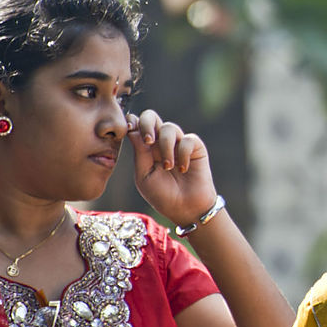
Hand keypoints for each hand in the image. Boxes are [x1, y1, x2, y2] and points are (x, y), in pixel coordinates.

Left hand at [127, 109, 217, 225]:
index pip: (137, 125)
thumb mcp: (144, 175)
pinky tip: (183, 169)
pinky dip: (183, 153)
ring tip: (168, 167)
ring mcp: (179, 144)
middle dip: (147, 124)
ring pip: (169, 128)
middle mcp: (161, 142)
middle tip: (149, 141)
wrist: (185, 210)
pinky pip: (187, 139)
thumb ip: (139, 152)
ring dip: (166, 147)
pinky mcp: (196, 148)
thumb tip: (132, 129)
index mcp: (146, 148)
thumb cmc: (162, 196)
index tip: (130, 129)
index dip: (133, 122)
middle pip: (151, 116)